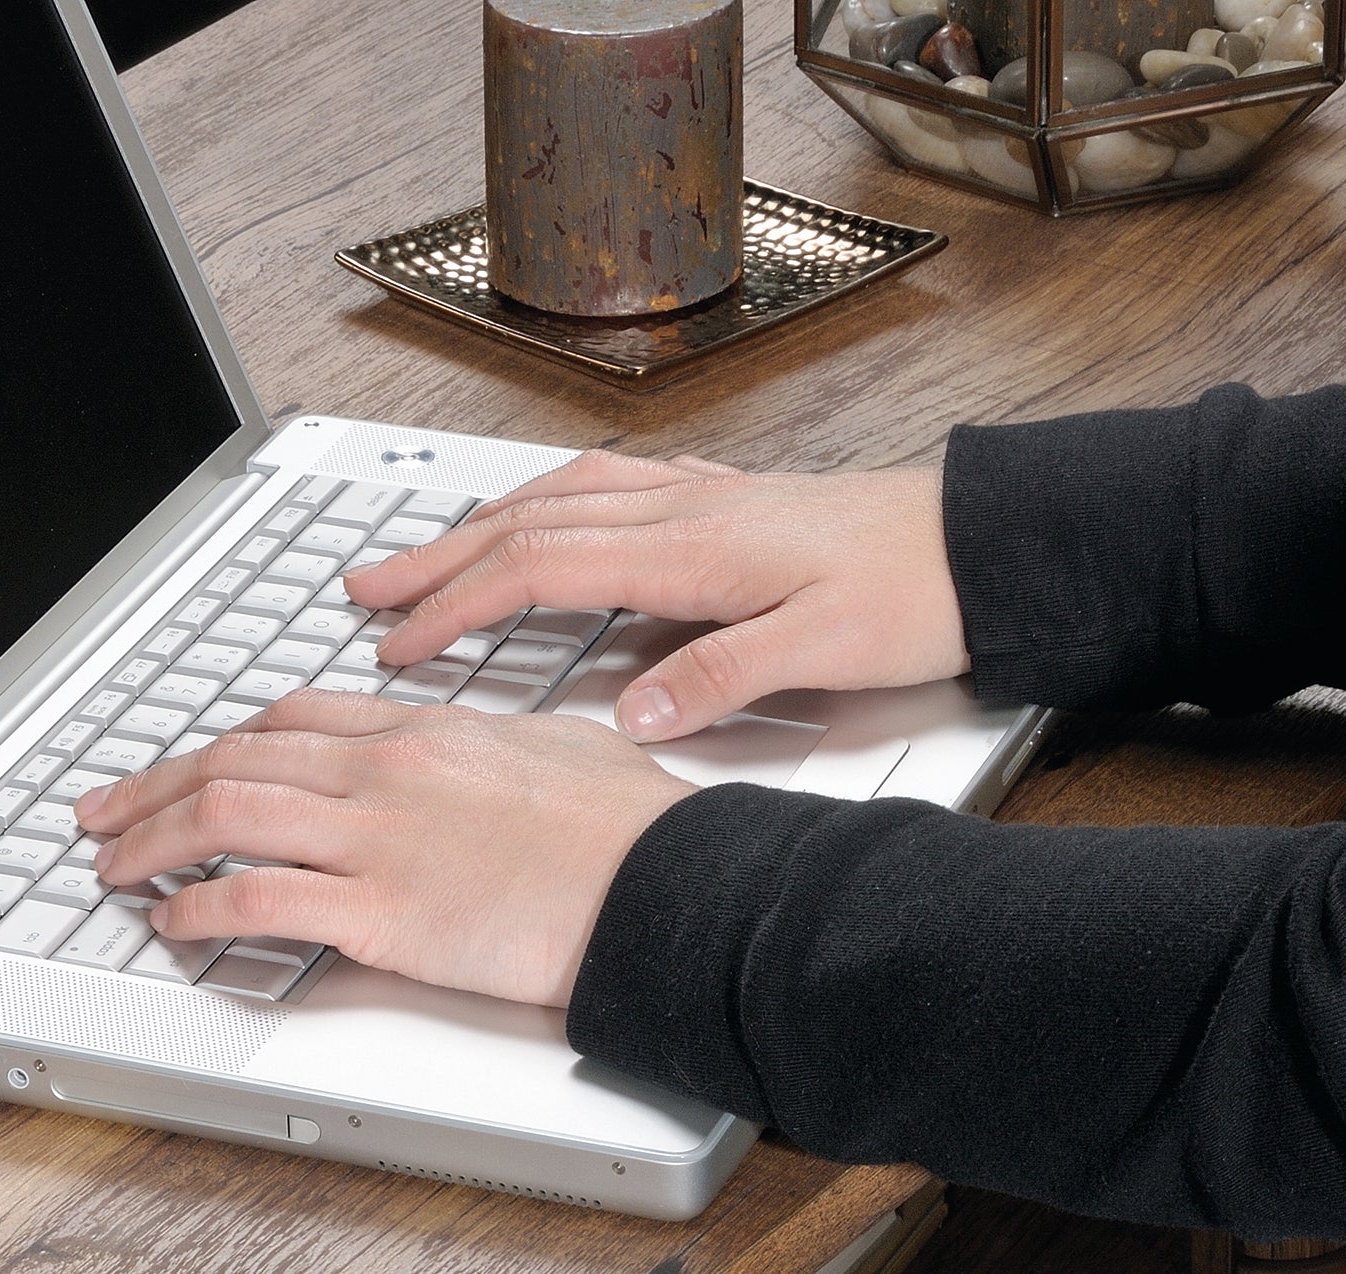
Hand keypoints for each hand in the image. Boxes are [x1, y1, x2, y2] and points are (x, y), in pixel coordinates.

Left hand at [74, 690, 690, 1008]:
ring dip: (151, 840)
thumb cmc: (628, 831)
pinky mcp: (383, 911)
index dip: (219, 741)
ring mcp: (378, 838)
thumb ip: (485, 746)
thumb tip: (465, 753)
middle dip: (151, 787)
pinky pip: (259, 900)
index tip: (185, 764)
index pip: (289, 718)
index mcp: (424, 731)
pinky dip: (200, 908)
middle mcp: (385, 771)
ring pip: (225, 816)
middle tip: (102, 812)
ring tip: (111, 865)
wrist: (666, 883)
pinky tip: (173, 921)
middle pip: (234, 760)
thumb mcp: (551, 749)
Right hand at [351, 450, 967, 740]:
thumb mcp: (822, 649)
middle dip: (435, 556)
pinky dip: (546, 503)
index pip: (540, 570)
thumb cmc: (913, 592)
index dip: (458, 606)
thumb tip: (629, 712)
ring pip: (557, 498)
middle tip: (364, 585)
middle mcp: (682, 509)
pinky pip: (604, 489)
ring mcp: (697, 498)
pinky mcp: (721, 501)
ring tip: (422, 553)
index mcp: (692, 547)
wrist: (982, 542)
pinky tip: (539, 515)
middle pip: (526, 523)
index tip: (399, 643)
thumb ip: (718, 676)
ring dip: (478, 526)